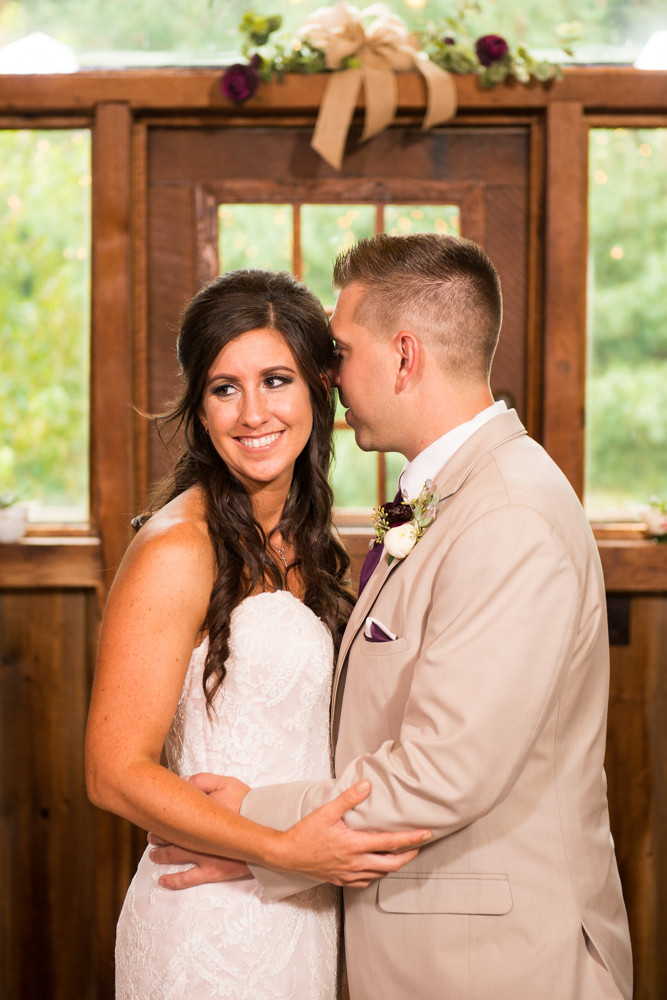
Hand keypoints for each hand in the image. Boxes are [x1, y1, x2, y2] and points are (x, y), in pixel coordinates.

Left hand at [147, 773, 251, 889]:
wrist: (268, 829)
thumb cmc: (250, 805)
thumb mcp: (228, 783)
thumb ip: (203, 781)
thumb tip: (183, 781)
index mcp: (198, 815)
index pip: (172, 815)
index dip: (161, 815)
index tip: (155, 814)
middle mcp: (196, 837)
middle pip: (170, 835)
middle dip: (159, 835)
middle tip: (151, 835)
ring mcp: (203, 855)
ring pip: (174, 856)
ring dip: (161, 855)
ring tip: (154, 854)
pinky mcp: (213, 871)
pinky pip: (187, 879)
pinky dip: (173, 881)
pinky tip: (162, 881)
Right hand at [272, 781, 431, 887]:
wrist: (287, 856)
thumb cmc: (305, 834)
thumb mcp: (326, 812)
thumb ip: (348, 799)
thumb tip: (366, 786)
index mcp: (354, 845)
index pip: (390, 844)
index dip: (411, 839)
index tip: (426, 834)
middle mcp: (355, 863)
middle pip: (392, 864)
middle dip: (410, 855)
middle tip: (420, 845)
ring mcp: (350, 874)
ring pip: (381, 873)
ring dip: (395, 864)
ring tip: (403, 853)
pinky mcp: (343, 880)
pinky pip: (367, 880)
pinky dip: (378, 873)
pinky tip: (378, 865)